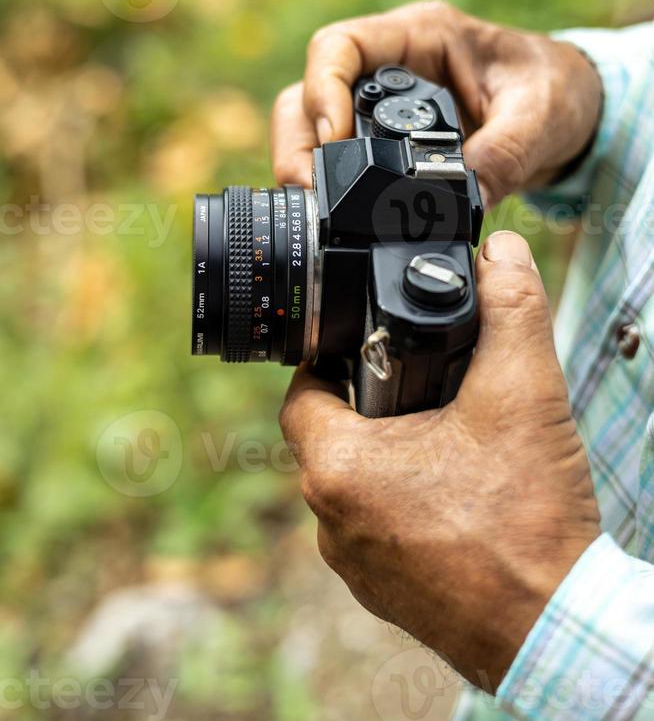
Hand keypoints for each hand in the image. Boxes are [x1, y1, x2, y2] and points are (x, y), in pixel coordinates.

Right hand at [270, 2, 602, 207]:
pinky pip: (334, 157)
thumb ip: (506, 154)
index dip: (322, 89)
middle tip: (310, 191)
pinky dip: (326, 184)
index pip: (340, 46)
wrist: (568, 112)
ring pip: (309, 127)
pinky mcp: (380, 140)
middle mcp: (389, 65)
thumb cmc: (555, 92)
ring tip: (317, 210)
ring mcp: (379, 103)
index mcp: (421, 36)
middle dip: (299, 143)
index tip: (331, 139)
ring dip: (303, 166)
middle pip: (308, 93)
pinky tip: (334, 214)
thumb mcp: (541, 118)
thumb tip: (466, 200)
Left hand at [279, 232, 599, 690]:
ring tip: (443, 436)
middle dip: (369, 403)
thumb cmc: (528, 522)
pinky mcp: (384, 594)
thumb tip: (500, 252)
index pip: (303, 390)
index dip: (329, 358)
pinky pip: (376, 527)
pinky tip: (454, 492)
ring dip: (387, 455)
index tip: (364, 342)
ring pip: (353, 484)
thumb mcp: (523, 395)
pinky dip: (403, 502)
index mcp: (340, 467)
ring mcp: (355, 564)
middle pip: (329, 436)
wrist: (556, 629)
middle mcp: (331, 521)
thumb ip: (511, 310)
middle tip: (418, 384)